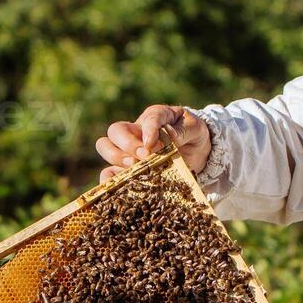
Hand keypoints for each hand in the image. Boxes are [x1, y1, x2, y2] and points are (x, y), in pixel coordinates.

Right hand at [95, 105, 211, 182]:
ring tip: (135, 168)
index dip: (149, 130)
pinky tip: (121, 186)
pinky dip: (110, 179)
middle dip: (127, 144)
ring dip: (117, 158)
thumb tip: (169, 135)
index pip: (149, 118)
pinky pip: (109, 172)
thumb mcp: (195, 129)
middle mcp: (136, 131)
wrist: (197, 151)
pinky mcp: (128, 169)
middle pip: (115, 131)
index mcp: (155, 117)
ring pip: (105, 147)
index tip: (154, 144)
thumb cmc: (193, 135)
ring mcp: (129, 150)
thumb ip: (183, 131)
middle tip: (145, 156)